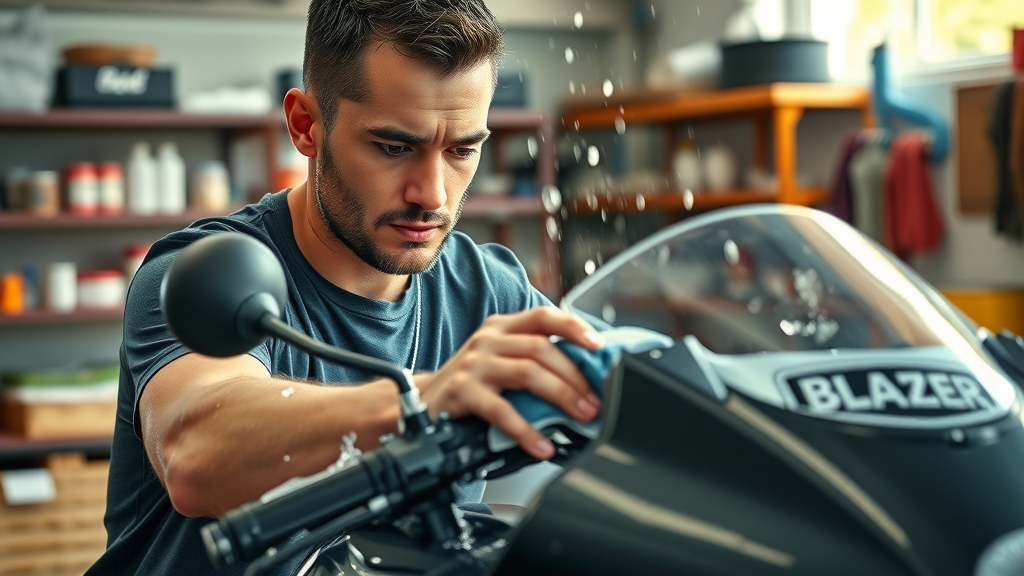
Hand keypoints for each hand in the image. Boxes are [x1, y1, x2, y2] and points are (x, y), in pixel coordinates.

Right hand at [416, 307, 603, 459]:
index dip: (574, 327)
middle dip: (575, 377)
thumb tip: (583, 380)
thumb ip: (532, 360)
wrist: (422, 401)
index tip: (599, 345)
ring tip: (580, 416)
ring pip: (528, 372)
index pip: (544, 316)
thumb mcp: (500, 360)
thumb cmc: (471, 383)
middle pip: (542, 349)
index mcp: (503, 327)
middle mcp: (489, 339)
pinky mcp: (463, 390)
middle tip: (595, 402)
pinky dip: (527, 431)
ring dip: (561, 396)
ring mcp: (474, 363)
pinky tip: (542, 445)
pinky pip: (502, 410)